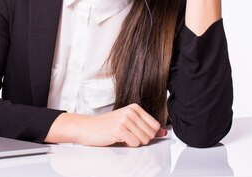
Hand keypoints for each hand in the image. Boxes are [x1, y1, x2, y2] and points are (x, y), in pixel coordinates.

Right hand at [46, 103, 166, 146]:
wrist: (87, 127)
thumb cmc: (107, 126)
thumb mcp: (128, 123)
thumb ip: (146, 126)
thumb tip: (163, 132)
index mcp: (135, 107)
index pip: (155, 125)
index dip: (147, 133)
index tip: (136, 132)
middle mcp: (131, 111)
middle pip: (151, 134)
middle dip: (140, 139)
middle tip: (127, 135)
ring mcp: (125, 119)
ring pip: (144, 140)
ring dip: (134, 142)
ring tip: (122, 136)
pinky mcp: (120, 129)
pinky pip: (135, 143)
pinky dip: (127, 145)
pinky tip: (118, 138)